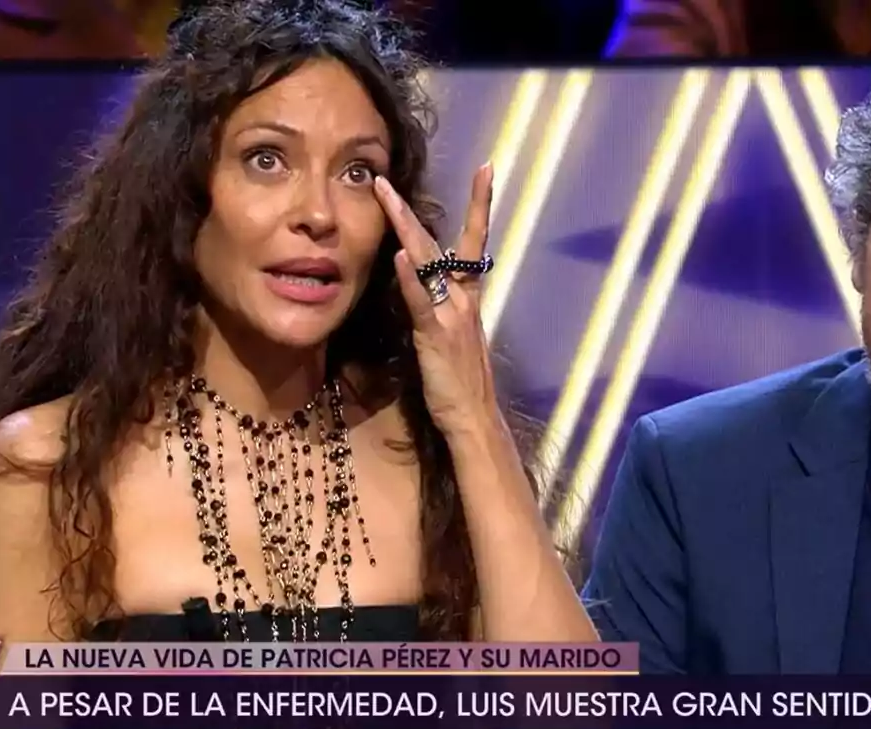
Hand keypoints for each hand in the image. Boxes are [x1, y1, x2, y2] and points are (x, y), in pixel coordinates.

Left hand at [373, 165, 501, 438]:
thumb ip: (438, 307)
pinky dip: (411, 277)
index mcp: (469, 298)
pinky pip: (422, 301)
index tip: (485, 167)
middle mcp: (464, 298)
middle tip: (389, 177)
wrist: (474, 418)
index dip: (480, 204)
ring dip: (406, 228)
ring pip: (428, 262)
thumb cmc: (460, 383)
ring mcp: (452, 314)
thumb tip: (420, 284)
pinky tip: (399, 255)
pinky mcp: (437, 335)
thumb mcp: (451, 337)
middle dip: (413, 209)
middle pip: (441, 243)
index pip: (475, 241)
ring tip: (386, 197)